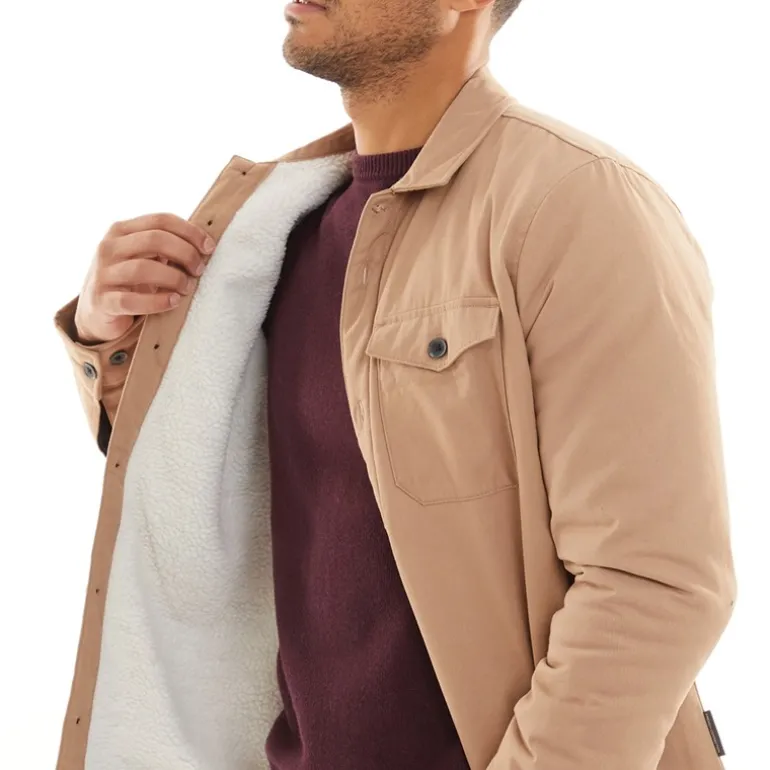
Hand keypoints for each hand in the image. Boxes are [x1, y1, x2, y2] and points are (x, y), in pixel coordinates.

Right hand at [73, 212, 215, 342]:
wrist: (97, 311)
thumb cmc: (130, 280)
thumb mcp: (143, 256)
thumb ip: (166, 247)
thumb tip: (204, 245)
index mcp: (121, 230)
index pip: (160, 220)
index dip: (189, 231)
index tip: (209, 247)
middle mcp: (109, 247)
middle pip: (154, 240)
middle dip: (185, 253)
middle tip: (199, 269)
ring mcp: (103, 274)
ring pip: (144, 268)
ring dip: (174, 278)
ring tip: (187, 287)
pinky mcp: (102, 301)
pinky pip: (132, 300)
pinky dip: (158, 301)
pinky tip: (174, 302)